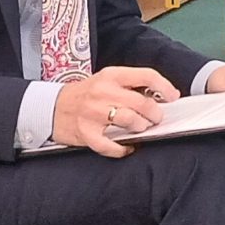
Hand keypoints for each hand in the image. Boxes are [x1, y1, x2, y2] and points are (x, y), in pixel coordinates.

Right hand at [48, 66, 180, 156]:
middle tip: (155, 118)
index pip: (146, 76)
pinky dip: (123, 148)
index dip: (164, 87)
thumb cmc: (84, 94)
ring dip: (141, 128)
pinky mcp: (87, 133)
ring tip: (138, 128)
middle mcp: (102, 92)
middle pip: (142, 103)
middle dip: (155, 114)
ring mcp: (94, 113)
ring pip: (131, 122)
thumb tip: (160, 96)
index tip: (172, 96)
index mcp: (110, 76)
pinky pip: (112, 145)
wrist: (51, 107)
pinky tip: (126, 147)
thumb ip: (129, 85)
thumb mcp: (105, 80)